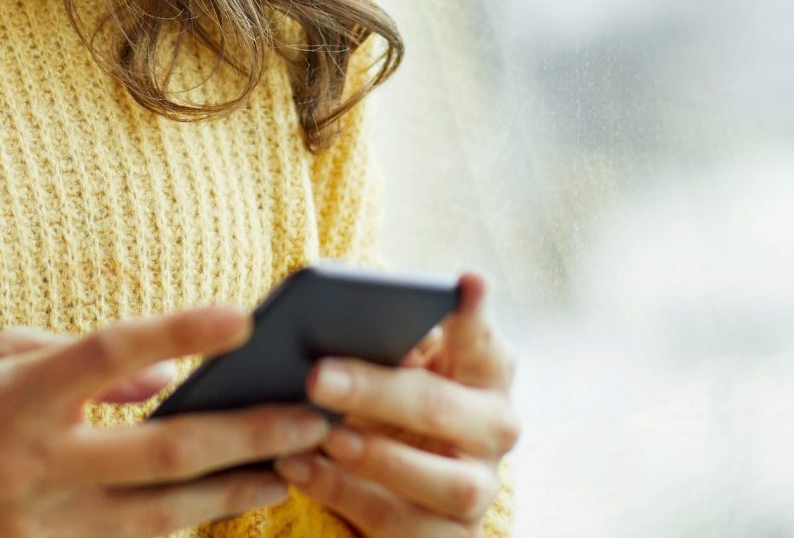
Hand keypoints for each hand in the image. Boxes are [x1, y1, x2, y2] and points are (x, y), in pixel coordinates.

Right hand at [0, 303, 336, 537]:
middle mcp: (35, 464)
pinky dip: (182, 527)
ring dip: (234, 492)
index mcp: (17, 397)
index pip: (109, 353)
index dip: (179, 330)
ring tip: (290, 467)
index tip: (245, 314)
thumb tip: (164, 376)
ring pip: (162, 516)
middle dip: (246, 434)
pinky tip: (226, 506)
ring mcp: (43, 525)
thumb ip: (78, 361)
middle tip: (310, 415)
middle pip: (162, 452)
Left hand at [270, 272, 520, 536]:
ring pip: (447, 482)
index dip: (474, 316)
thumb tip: (359, 327)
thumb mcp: (391, 367)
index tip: (465, 281)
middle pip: (448, 411)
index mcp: (486, 374)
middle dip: (381, 392)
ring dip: (380, 459)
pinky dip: (346, 497)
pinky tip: (299, 470)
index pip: (485, 340)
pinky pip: (404, 525)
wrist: (391, 489)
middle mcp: (494, 430)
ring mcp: (478, 490)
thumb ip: (386, 344)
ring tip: (325, 437)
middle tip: (318, 376)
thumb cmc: (387, 406)